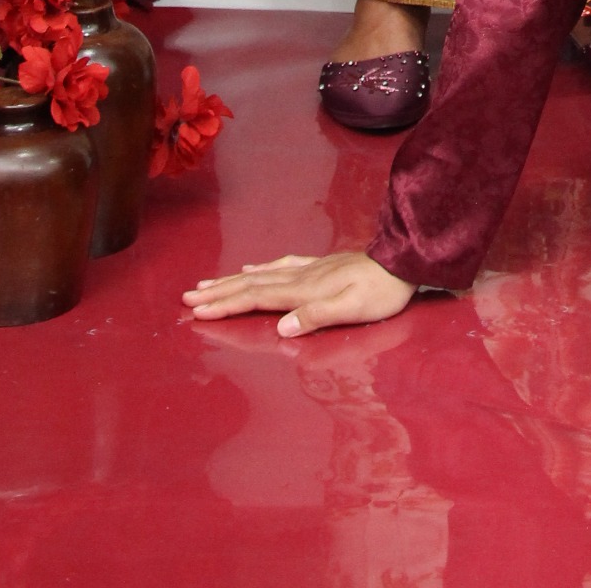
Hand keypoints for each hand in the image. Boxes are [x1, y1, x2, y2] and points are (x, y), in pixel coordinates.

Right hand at [184, 249, 414, 336]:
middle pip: (251, 285)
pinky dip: (261, 270)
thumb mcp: (353, 309)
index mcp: (304, 291)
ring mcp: (310, 270)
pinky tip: (253, 268)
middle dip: (219, 292)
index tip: (196, 310)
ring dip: (232, 281)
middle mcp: (301, 278)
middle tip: (186, 296)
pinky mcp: (320, 267)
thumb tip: (282, 326)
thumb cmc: (380, 293)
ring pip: (261, 276)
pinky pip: (281, 267)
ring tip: (207, 283)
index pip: (256, 299)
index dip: (226, 305)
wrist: (403, 263)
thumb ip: (317, 316)